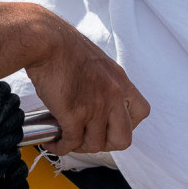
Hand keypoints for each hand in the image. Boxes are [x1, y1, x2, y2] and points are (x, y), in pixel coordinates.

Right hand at [17, 6, 148, 154]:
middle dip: (105, 144)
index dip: (127, 125)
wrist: (46, 42)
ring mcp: (95, 106)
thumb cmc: (63, 48)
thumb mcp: (97, 63)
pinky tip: (53, 141)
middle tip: (88, 138)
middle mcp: (113, 95)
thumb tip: (94, 101)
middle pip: (123, 139)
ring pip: (95, 145)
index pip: (141, 112)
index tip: (110, 125)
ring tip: (66, 138)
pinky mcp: (74, 114)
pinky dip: (61, 146)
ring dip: (79, 146)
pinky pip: (72, 143)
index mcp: (120, 80)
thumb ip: (103, 83)